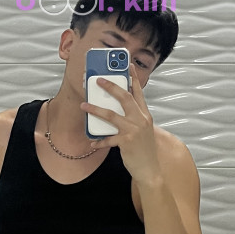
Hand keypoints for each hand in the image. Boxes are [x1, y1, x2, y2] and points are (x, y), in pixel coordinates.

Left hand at [80, 70, 161, 185]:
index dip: (133, 78)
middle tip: (98, 80)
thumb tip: (114, 109)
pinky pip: (108, 138)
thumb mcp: (142, 130)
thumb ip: (132, 118)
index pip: (139, 92)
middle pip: (124, 97)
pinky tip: (92, 142)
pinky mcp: (126, 142)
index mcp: (144, 114)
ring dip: (95, 109)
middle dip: (111, 86)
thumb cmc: (144, 149)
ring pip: (111, 115)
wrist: (150, 169)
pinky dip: (99, 140)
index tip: (128, 65)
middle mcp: (141, 119)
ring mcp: (134, 130)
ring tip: (84, 105)